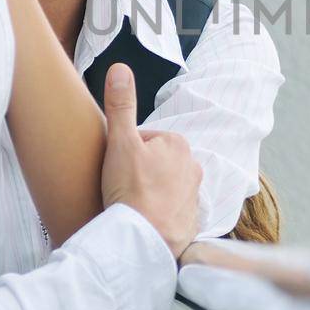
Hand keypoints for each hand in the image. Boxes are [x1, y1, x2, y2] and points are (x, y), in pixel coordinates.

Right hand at [99, 64, 200, 258]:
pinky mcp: (190, 220)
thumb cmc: (131, 191)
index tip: (116, 168)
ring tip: (129, 205)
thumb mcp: (120, 142)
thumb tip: (120, 69)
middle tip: (120, 187)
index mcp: (178, 144)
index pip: (143, 140)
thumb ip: (121, 105)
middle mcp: (192, 167)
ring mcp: (193, 195)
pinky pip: (168, 210)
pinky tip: (142, 220)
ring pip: (161, 186)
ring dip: (146, 193)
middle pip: (153, 163)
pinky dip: (156, 214)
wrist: (144, 241)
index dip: (124, 153)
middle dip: (137, 172)